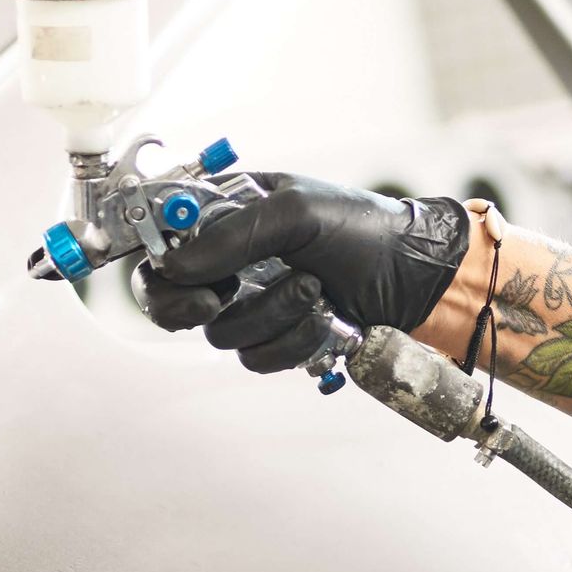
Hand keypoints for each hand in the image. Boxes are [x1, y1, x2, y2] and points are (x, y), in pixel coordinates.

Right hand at [139, 173, 470, 372]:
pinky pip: (257, 358)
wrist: (415, 278)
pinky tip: (324, 319)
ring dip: (271, 316)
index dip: (156, 264)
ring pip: (221, 334)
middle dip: (194, 306)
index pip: (158, 243)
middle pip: (169, 299)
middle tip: (222, 299)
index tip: (180, 273)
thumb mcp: (296, 212)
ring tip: (315, 288)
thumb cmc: (361, 229)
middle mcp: (229, 261)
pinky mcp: (276, 340)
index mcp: (224, 215)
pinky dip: (293, 342)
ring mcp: (251, 304)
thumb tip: (173, 265)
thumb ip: (230, 234)